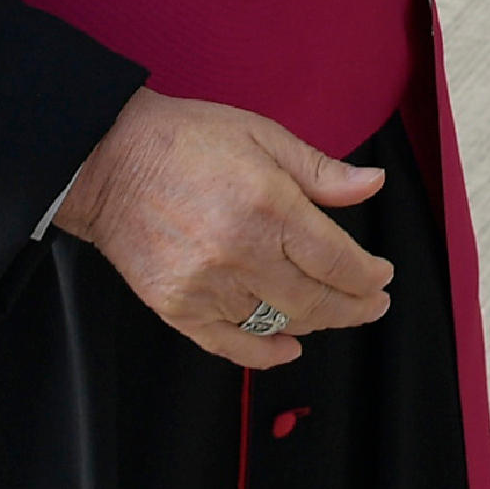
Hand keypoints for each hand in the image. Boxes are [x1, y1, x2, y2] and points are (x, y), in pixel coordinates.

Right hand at [50, 88, 395, 369]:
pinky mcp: (178, 308)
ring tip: (332, 311)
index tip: (382, 277)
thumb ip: (321, 171)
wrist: (107, 160)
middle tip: (372, 304)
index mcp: (270, 207)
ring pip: (279, 324)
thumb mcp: (264, 136)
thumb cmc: (186, 140)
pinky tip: (288, 346)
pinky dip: (265, 352)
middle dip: (355, 308)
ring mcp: (207, 287)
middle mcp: (241, 254)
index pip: (338, 261)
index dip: (369, 277)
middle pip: (316, 302)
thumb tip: (373, 185)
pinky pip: (231, 345)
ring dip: (314, 322)